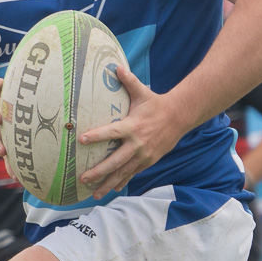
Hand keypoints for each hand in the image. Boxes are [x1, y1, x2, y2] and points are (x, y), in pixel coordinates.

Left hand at [76, 67, 181, 200]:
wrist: (179, 118)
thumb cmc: (156, 104)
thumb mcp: (143, 92)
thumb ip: (128, 81)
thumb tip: (115, 66)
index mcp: (133, 126)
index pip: (112, 132)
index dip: (97, 136)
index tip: (82, 139)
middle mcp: (137, 144)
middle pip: (115, 161)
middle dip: (99, 171)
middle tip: (83, 178)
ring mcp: (143, 155)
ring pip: (123, 173)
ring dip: (108, 183)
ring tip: (94, 193)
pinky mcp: (147, 161)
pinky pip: (132, 174)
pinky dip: (121, 182)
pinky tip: (111, 189)